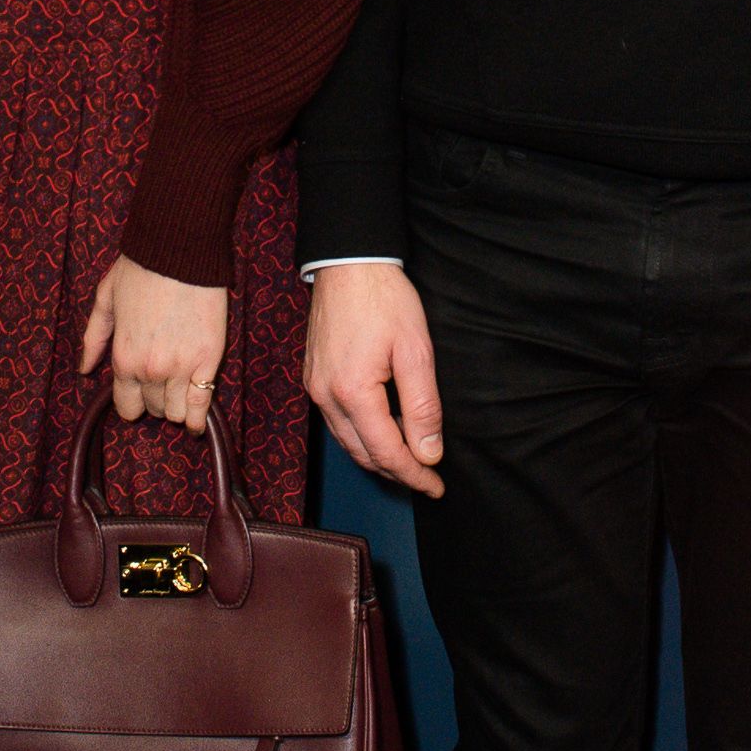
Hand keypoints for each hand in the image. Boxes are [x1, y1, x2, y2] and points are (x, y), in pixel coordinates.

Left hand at [79, 252, 227, 432]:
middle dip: (154, 399)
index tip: (138, 397)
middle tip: (160, 383)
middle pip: (153, 409)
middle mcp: (150, 370)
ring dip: (175, 405)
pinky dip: (197, 419)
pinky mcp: (209, 360)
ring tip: (178, 392)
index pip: (126, 406)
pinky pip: (202, 404)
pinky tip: (195, 425)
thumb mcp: (105, 300)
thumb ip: (94, 339)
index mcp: (124, 358)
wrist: (178, 250)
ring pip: (175, 411)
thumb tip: (84, 369)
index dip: (132, 404)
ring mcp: (181, 367)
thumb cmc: (139, 270)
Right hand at [306, 261, 445, 495]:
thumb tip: (429, 452)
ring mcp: (315, 388)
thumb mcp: (416, 350)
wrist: (348, 263)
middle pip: (364, 454)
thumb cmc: (384, 299)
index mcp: (353, 392)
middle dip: (397, 472)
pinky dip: (361, 437)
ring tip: (409, 462)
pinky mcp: (314, 378)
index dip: (414, 475)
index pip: (387, 452)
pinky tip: (382, 433)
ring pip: (348, 442)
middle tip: (427, 478)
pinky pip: (337, 422)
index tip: (436, 487)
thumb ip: (423, 406)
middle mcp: (327, 397)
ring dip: (378, 457)